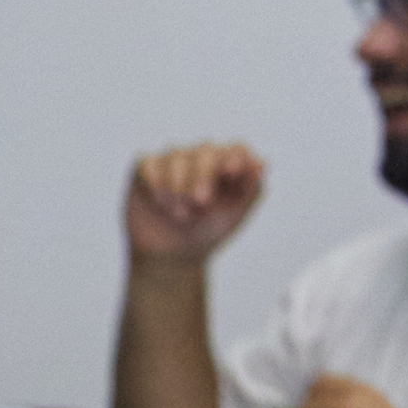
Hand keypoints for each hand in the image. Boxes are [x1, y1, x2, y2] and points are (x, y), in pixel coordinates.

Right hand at [121, 140, 264, 262]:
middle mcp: (200, 157)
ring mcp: (172, 160)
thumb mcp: (235, 216)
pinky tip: (160, 203)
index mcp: (227, 165)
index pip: (236, 150)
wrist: (172, 257)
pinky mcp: (146, 168)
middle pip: (204, 151)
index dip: (234, 157)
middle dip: (202, 175)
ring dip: (177, 186)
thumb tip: (261, 162)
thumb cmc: (207, 232)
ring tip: (179, 214)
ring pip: (175, 156)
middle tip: (201, 201)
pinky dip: (155, 182)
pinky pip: (149, 163)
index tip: (232, 171)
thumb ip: (251, 189)